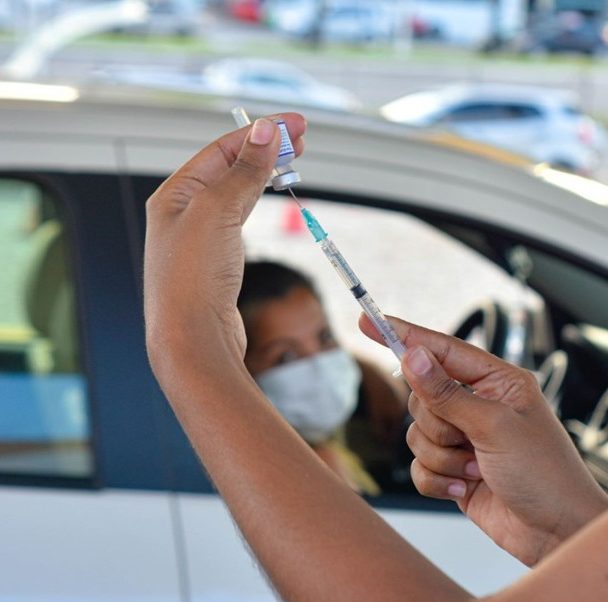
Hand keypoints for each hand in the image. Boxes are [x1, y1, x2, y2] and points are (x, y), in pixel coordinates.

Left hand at [144, 114, 306, 370]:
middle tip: (302, 140)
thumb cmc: (193, 279)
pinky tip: (268, 196)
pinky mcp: (216, 260)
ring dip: (264, 172)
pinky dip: (258, 200)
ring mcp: (200, 237)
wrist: (193, 339)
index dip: (262, 133)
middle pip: (229, 167)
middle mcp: (183, 212)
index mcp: (175, 194)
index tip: (297, 125)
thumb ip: (244, 171)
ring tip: (292, 161)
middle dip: (266, 150)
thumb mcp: (218, 212)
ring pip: (236, 191)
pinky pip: (239, 217)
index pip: (223, 149)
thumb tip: (265, 132)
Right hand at [360, 316, 607, 566]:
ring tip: (477, 470)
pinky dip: (438, 481)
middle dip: (438, 424)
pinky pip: (419, 467)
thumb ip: (447, 393)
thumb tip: (412, 355)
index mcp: (498, 381)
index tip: (368, 321)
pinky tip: (467, 489)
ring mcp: (466, 439)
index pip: (442, 349)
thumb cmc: (545, 473)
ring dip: (442, 457)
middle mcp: (480, 405)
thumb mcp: (494, 426)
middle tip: (468, 440)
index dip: (404, 335)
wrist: (557, 532)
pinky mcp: (454, 471)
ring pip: (417, 433)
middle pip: (422, 396)